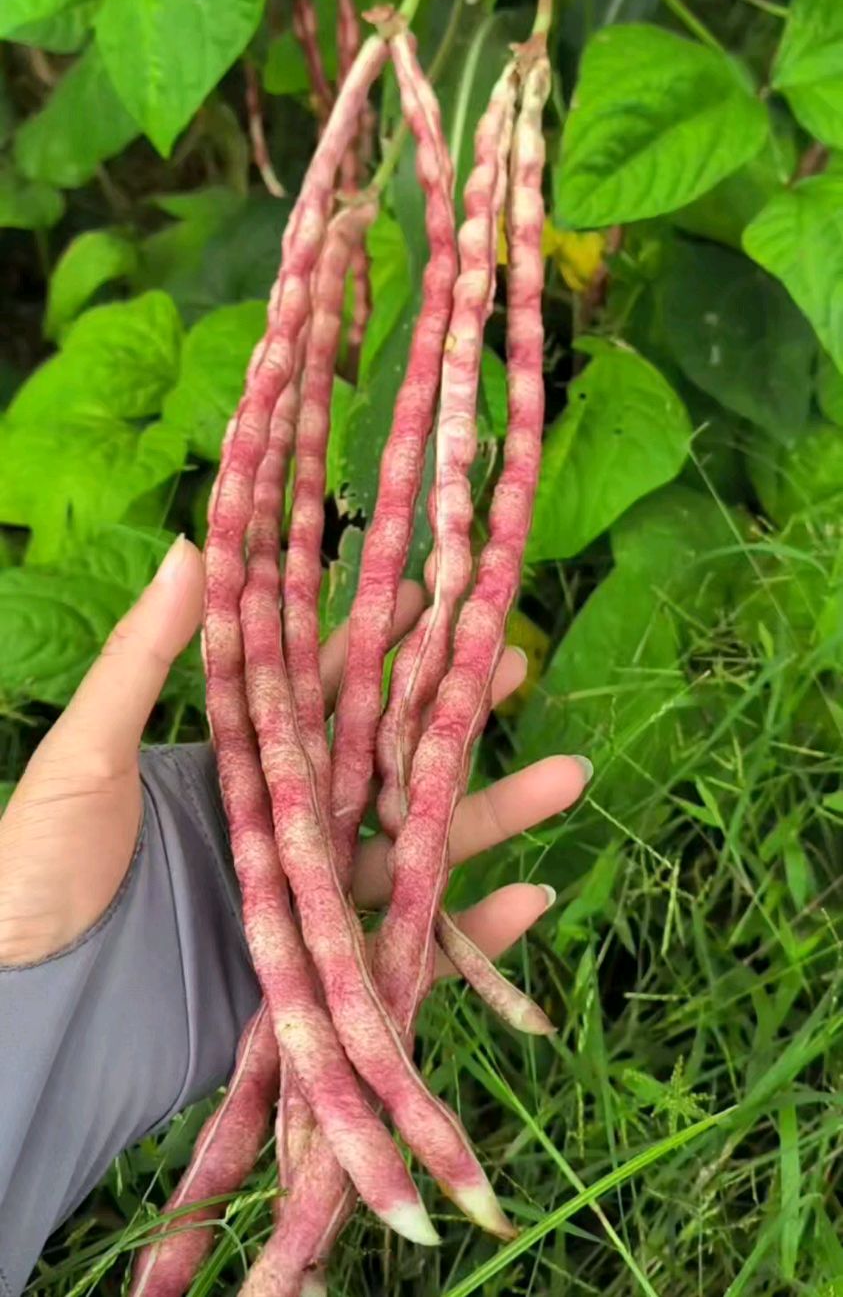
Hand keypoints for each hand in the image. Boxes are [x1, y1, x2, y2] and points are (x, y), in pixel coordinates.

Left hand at [0, 536, 588, 967]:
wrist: (31, 1018)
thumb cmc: (37, 874)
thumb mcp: (86, 755)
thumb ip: (142, 657)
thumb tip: (194, 540)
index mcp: (231, 762)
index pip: (322, 690)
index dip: (380, 643)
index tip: (437, 593)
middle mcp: (280, 821)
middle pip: (385, 759)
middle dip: (453, 714)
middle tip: (518, 662)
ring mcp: (305, 898)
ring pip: (415, 847)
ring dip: (490, 813)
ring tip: (570, 773)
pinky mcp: (316, 974)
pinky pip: (409, 952)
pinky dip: (474, 935)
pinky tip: (536, 894)